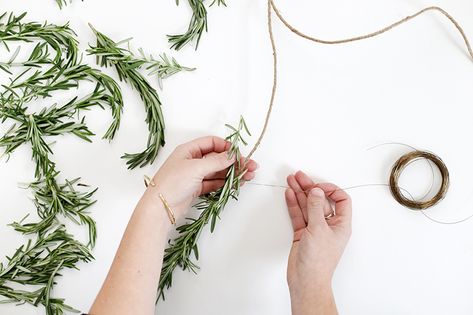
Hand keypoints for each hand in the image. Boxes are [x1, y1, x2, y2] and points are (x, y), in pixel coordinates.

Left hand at [148, 136, 257, 218]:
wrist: (159, 208)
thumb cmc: (172, 183)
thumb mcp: (196, 168)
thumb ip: (216, 161)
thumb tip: (232, 155)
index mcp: (189, 150)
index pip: (212, 143)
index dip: (227, 148)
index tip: (240, 155)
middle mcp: (192, 161)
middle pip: (218, 158)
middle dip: (235, 162)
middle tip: (251, 167)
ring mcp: (194, 175)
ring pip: (218, 171)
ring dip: (233, 173)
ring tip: (249, 176)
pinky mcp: (196, 188)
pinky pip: (215, 182)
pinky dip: (226, 182)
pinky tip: (237, 183)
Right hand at [285, 171, 351, 313]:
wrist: (306, 281)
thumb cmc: (319, 261)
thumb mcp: (319, 229)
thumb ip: (315, 207)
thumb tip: (316, 191)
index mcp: (341, 224)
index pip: (340, 199)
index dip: (330, 189)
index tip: (317, 186)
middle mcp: (329, 224)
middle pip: (320, 200)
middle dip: (310, 187)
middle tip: (299, 176)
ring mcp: (315, 228)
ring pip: (307, 206)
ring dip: (299, 193)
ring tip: (291, 180)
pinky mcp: (302, 233)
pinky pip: (298, 215)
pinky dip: (293, 204)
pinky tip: (289, 194)